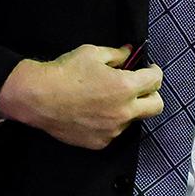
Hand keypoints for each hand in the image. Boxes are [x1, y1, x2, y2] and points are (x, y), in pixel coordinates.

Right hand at [0, 44, 162, 149]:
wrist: (38, 98)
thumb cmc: (65, 72)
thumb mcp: (92, 53)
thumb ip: (116, 54)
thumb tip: (129, 53)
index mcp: (125, 87)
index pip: (155, 80)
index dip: (154, 71)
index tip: (149, 70)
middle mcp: (123, 111)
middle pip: (156, 106)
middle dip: (153, 94)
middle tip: (140, 87)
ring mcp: (113, 129)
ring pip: (132, 119)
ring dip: (127, 108)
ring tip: (106, 99)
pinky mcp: (100, 142)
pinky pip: (113, 131)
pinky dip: (110, 121)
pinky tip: (94, 112)